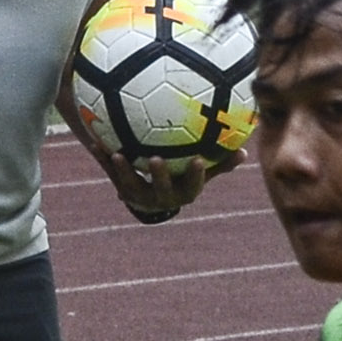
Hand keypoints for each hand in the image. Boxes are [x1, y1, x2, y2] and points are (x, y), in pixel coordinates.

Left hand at [61, 73, 233, 223]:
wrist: (152, 198)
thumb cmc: (183, 178)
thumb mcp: (204, 172)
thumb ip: (221, 161)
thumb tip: (245, 148)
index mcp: (183, 193)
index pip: (193, 187)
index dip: (196, 175)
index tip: (199, 160)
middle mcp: (161, 198)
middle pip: (161, 190)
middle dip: (160, 176)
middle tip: (156, 159)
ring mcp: (139, 196)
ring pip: (130, 185)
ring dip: (123, 171)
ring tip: (117, 154)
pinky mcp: (121, 188)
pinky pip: (111, 173)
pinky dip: (104, 159)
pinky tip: (96, 141)